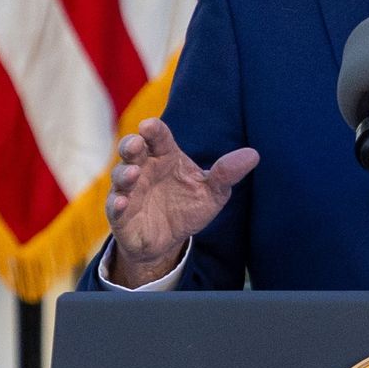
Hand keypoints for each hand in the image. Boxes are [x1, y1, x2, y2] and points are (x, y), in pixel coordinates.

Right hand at [105, 118, 258, 286]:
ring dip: (124, 173)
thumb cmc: (188, 207)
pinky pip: (114, 206)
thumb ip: (227, 173)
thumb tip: (254, 155)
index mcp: (165, 156)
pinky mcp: (121, 214)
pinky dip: (116, 204)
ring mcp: (129, 190)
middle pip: (132, 149)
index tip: (150, 126)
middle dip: (131, 144)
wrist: (170, 241)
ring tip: (133, 173)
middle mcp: (144, 168)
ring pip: (120, 175)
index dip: (153, 130)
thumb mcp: (213, 192)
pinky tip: (122, 202)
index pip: (158, 137)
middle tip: (136, 144)